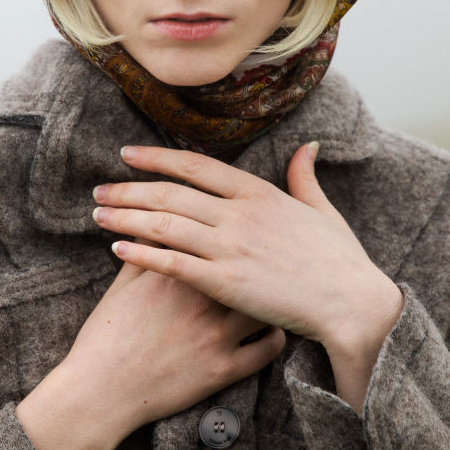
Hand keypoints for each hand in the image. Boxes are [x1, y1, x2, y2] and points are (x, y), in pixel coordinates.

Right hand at [16, 253, 284, 449]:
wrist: (99, 392)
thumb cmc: (106, 336)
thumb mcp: (123, 284)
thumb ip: (143, 251)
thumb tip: (155, 224)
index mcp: (175, 270)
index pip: (215, 236)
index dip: (233, 230)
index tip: (241, 231)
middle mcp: (201, 298)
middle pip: (247, 265)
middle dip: (260, 259)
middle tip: (270, 256)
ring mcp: (215, 334)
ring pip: (264, 305)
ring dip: (271, 298)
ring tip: (274, 293)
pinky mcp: (223, 370)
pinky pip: (268, 351)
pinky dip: (276, 338)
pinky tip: (273, 330)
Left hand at [92, 143, 403, 411]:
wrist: (351, 304)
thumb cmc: (339, 260)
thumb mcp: (321, 209)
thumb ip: (305, 176)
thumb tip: (308, 145)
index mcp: (258, 192)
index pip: (195, 165)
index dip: (157, 157)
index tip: (128, 154)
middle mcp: (239, 214)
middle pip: (170, 192)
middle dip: (129, 189)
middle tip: (99, 190)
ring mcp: (230, 247)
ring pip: (164, 224)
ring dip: (126, 217)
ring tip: (98, 215)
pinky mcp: (225, 282)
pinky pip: (172, 263)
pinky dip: (141, 254)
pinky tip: (118, 250)